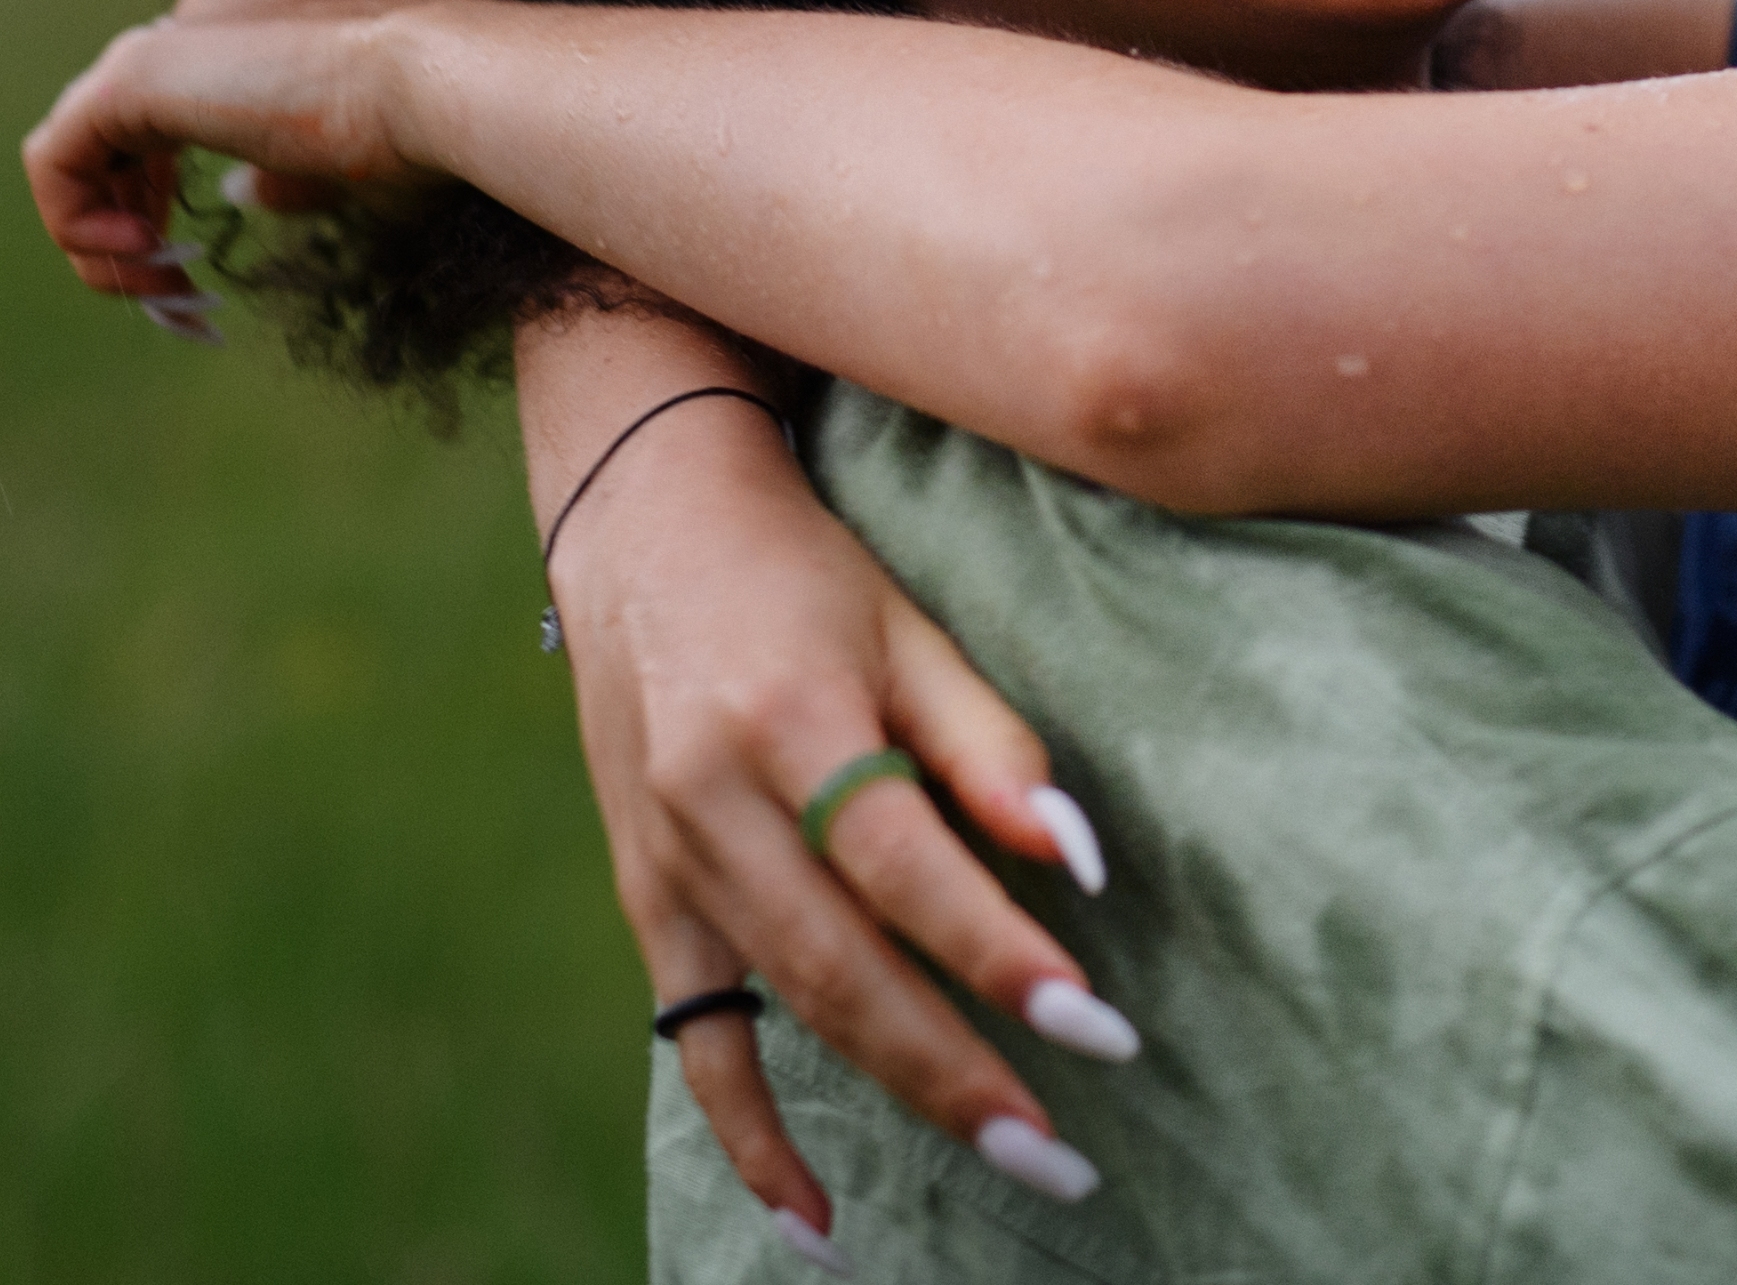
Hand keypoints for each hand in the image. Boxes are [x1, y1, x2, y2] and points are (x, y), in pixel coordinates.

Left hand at [17, 0, 442, 328]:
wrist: (430, 86)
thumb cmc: (417, 134)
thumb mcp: (337, 169)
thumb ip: (280, 173)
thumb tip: (244, 194)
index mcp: (236, 35)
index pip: (154, 124)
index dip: (156, 209)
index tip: (199, 278)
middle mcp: (189, 27)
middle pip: (107, 144)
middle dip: (126, 234)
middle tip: (176, 299)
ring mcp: (157, 45)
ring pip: (75, 155)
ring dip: (101, 242)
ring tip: (163, 289)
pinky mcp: (132, 76)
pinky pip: (56, 160)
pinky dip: (77, 221)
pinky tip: (142, 253)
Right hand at [533, 321, 1133, 1241]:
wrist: (640, 521)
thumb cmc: (804, 575)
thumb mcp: (908, 627)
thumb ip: (992, 748)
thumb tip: (1084, 862)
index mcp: (791, 718)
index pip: (906, 863)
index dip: (998, 951)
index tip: (1096, 1027)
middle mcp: (715, 800)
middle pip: (845, 961)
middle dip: (958, 1066)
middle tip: (1066, 1152)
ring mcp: (669, 858)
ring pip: (789, 1005)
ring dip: (898, 1093)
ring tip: (1011, 1158)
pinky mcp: (649, 896)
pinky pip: (696, 1037)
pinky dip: (751, 1132)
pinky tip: (815, 1218)